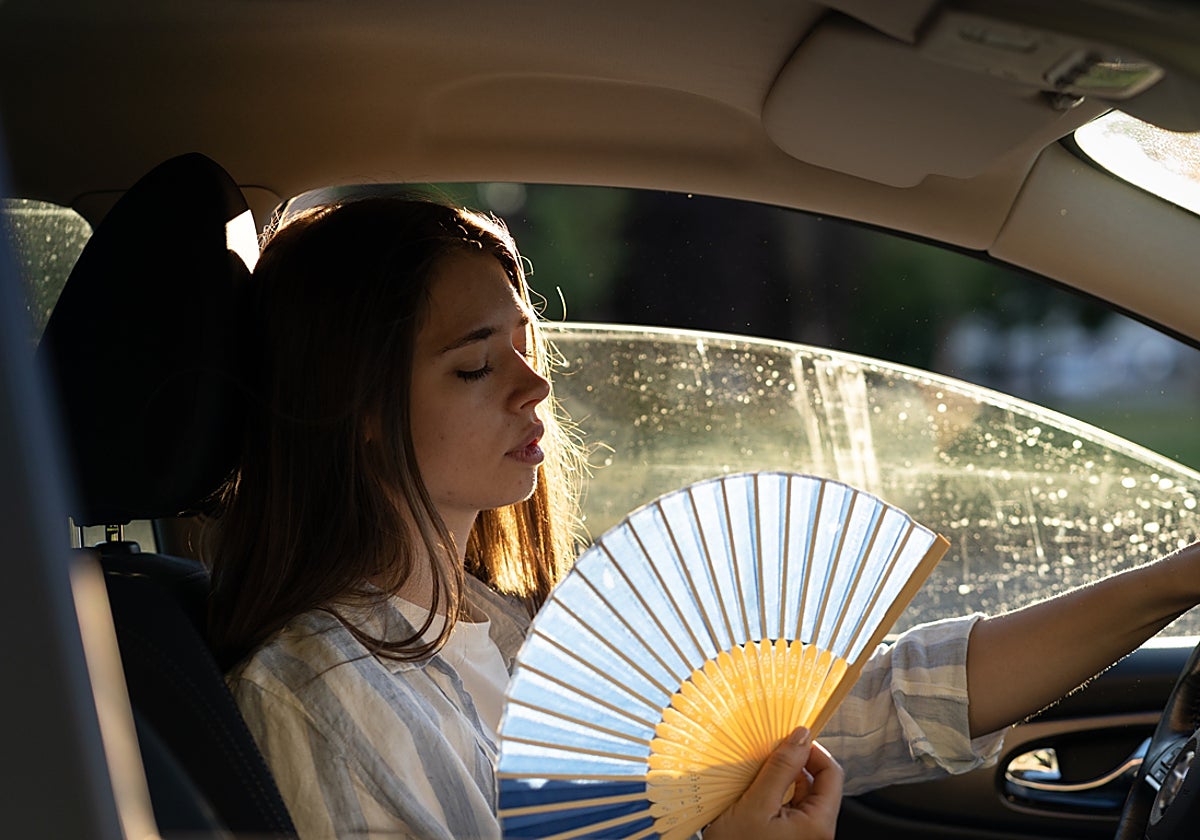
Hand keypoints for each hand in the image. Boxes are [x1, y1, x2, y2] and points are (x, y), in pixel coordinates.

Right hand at [703, 727, 842, 839]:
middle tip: (770, 752)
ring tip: (758, 771)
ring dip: (783, 777)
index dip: (814, 751)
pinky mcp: (788, 838)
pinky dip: (775, 793)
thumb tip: (801, 736)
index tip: (790, 739)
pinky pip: (789, 807)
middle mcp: (816, 832)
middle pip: (818, 784)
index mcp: (818, 825)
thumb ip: (781, 768)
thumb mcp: (756, 804)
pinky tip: (755, 790)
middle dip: (795, 763)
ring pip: (802, 794)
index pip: (832, 774)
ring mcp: (803, 836)